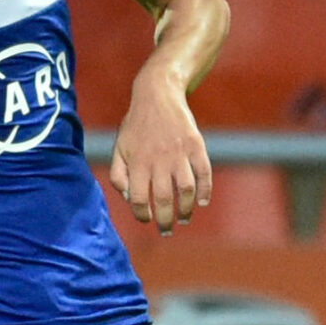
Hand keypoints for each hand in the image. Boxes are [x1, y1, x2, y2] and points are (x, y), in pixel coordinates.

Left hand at [112, 67, 213, 233]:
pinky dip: (206, 190)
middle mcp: (158, 159)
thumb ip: (119, 174)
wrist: (157, 95)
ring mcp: (179, 153)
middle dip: (165, 220)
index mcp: (137, 162)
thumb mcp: (119, 147)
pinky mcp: (196, 146)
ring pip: (185, 189)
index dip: (142, 215)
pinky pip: (204, 173)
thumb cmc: (136, 126)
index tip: (147, 220)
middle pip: (163, 199)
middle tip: (167, 230)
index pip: (139, 199)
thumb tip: (130, 198)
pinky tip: (203, 202)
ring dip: (186, 209)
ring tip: (184, 219)